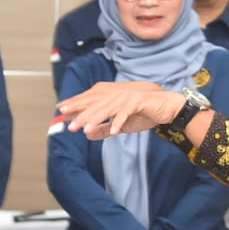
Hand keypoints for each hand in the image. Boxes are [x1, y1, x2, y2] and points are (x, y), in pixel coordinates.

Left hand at [59, 82, 184, 140]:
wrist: (167, 107)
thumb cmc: (143, 114)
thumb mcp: (120, 125)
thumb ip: (104, 129)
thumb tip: (87, 135)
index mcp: (111, 96)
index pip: (89, 100)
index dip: (75, 104)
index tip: (60, 110)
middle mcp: (116, 94)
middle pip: (95, 104)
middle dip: (80, 114)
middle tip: (69, 125)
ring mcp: (126, 96)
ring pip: (107, 108)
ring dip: (96, 120)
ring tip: (85, 130)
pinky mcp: (138, 101)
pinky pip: (126, 113)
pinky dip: (119, 122)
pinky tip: (113, 131)